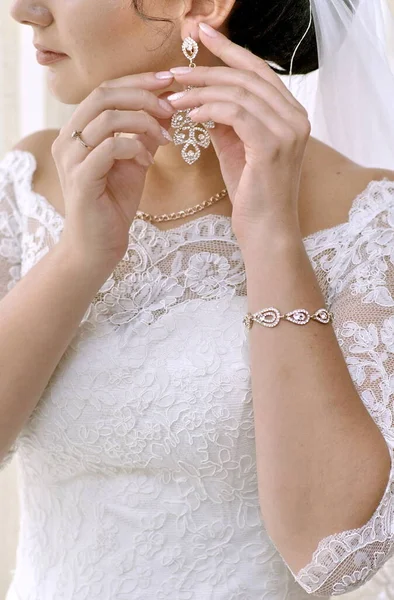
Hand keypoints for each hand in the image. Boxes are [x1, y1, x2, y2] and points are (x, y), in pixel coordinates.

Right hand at [52, 72, 174, 266]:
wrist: (98, 245)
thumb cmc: (114, 203)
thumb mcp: (135, 161)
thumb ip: (145, 133)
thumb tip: (168, 105)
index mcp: (77, 130)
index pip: (105, 89)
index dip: (138, 80)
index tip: (169, 80)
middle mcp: (67, 139)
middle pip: (103, 95)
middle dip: (143, 94)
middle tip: (171, 105)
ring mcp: (71, 159)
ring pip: (107, 119)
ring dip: (143, 122)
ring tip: (164, 138)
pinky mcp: (81, 180)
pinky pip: (110, 148)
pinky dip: (135, 147)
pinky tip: (147, 160)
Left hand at [168, 24, 310, 246]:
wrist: (265, 231)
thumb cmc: (251, 194)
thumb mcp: (236, 149)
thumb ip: (226, 121)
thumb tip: (203, 98)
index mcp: (289, 114)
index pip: (257, 71)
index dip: (228, 51)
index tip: (199, 35)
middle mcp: (295, 117)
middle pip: (247, 76)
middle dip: (206, 69)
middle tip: (173, 71)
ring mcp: (288, 130)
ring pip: (239, 92)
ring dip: (200, 92)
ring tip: (172, 99)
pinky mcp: (273, 145)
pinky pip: (237, 113)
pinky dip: (210, 109)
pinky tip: (190, 116)